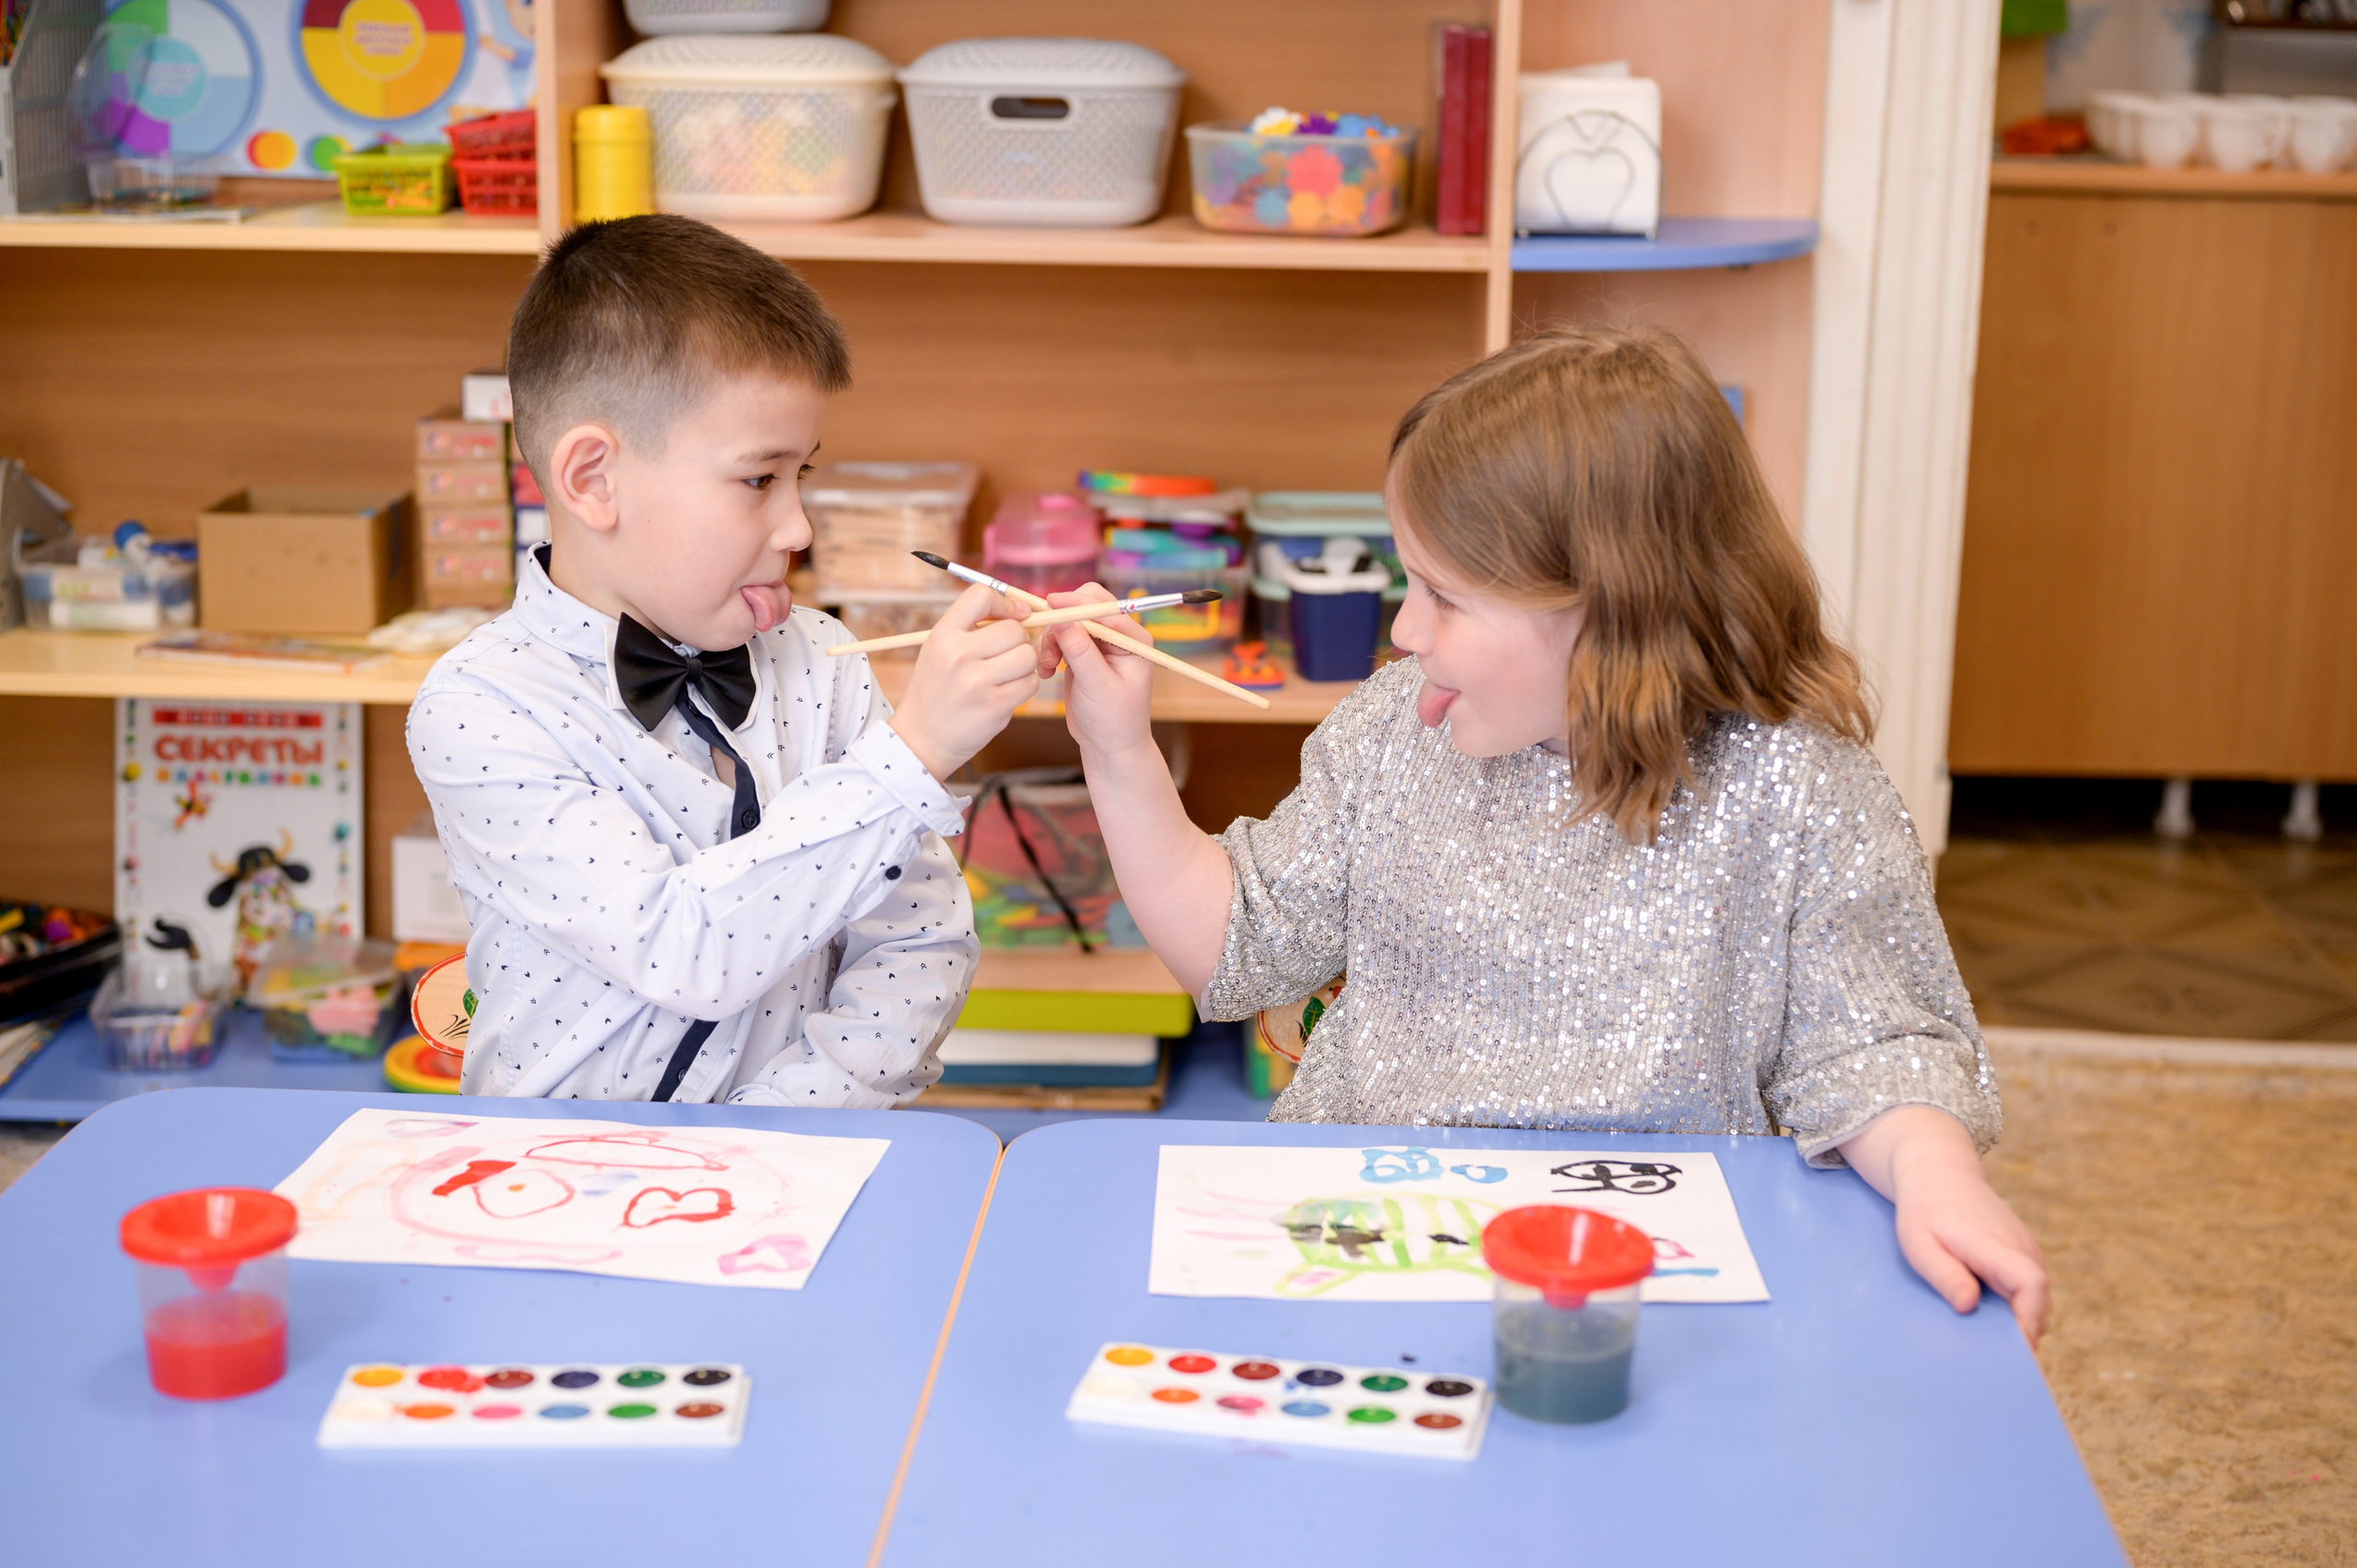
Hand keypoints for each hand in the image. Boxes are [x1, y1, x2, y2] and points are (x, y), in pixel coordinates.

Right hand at [887, 584, 1039, 780]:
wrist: (921, 739)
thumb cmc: (936, 690)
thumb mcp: (939, 649)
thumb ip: (972, 627)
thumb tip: (1022, 611)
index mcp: (942, 635)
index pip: (980, 596)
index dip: (1004, 602)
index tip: (1013, 615)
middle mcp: (958, 656)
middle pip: (1015, 630)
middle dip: (1019, 640)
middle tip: (1005, 655)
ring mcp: (977, 682)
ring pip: (1028, 656)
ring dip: (1025, 665)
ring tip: (1006, 675)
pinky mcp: (995, 706)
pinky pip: (1031, 683)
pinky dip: (1025, 686)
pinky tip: (1006, 692)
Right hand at [1039, 584, 1156, 762]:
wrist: (1108, 746)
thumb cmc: (1113, 720)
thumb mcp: (1097, 685)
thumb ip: (1080, 650)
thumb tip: (1062, 617)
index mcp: (1133, 639)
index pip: (1105, 608)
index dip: (1076, 603)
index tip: (1050, 603)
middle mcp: (1118, 636)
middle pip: (1085, 606)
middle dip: (1062, 620)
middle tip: (1047, 643)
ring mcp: (1099, 643)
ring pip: (1068, 621)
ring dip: (1052, 639)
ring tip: (1046, 667)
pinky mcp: (1082, 653)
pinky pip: (1060, 637)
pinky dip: (1049, 649)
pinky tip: (1046, 672)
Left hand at [1837, 1105, 2050, 1344]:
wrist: (1939, 1173)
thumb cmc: (1923, 1211)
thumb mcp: (1918, 1244)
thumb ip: (1944, 1274)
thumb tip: (1968, 1306)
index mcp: (1993, 1243)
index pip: (2031, 1282)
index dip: (2029, 1318)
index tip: (2016, 1347)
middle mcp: (2020, 1247)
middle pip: (2040, 1301)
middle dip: (2025, 1333)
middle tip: (1996, 1358)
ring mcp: (2027, 1249)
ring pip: (2038, 1299)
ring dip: (2021, 1322)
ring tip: (1989, 1340)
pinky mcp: (2024, 1254)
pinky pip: (2030, 1290)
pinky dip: (2017, 1308)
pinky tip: (1990, 1317)